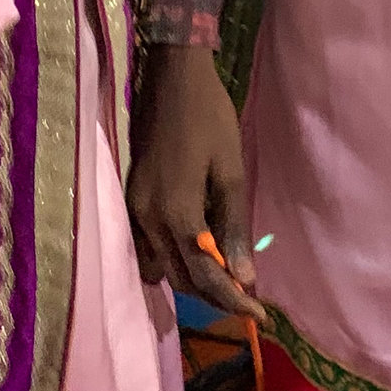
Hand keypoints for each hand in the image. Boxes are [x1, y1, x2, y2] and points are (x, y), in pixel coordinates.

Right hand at [129, 43, 263, 319]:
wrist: (170, 75)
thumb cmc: (208, 118)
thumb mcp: (230, 171)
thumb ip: (233, 227)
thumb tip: (243, 277)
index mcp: (176, 213)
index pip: (205, 275)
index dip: (234, 300)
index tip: (260, 315)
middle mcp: (148, 218)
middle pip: (180, 278)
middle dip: (215, 294)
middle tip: (248, 296)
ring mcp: (134, 208)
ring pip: (161, 267)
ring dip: (191, 279)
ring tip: (224, 275)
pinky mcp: (131, 197)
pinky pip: (148, 247)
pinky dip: (172, 259)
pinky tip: (195, 250)